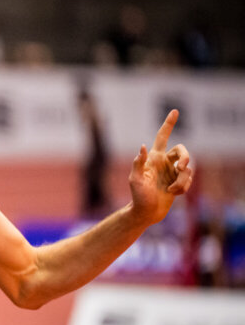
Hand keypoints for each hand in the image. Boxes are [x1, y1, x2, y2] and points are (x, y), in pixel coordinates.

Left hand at [128, 109, 192, 225]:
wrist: (146, 213)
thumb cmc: (138, 196)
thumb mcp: (135, 180)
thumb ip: (138, 163)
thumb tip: (142, 147)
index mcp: (153, 158)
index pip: (162, 137)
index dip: (168, 124)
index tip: (175, 111)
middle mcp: (164, 162)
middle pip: (183, 150)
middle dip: (186, 157)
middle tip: (182, 167)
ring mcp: (172, 172)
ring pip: (188, 168)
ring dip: (182, 180)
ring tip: (171, 190)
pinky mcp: (179, 182)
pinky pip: (188, 180)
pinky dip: (183, 187)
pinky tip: (173, 193)